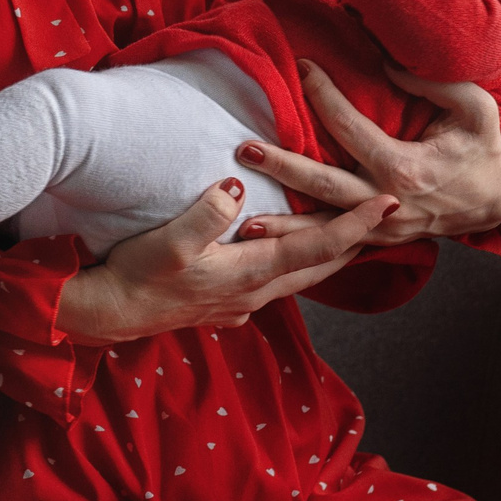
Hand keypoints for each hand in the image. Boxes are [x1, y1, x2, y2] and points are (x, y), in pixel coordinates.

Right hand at [53, 178, 395, 343]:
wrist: (111, 314)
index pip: (317, 245)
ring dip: (329, 255)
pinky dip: (296, 266)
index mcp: (251, 272)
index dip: (356, 225)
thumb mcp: (171, 240)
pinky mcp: (226, 306)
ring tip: (352, 235)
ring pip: (300, 277)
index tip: (390, 204)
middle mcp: (255, 292)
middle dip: (355, 241)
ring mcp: (241, 303)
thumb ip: (208, 213)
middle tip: (387, 217)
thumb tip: (237, 187)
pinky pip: (275, 283)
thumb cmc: (139, 274)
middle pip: (320, 265)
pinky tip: (291, 258)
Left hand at [233, 61, 500, 246]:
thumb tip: (386, 63)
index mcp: (407, 167)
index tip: (301, 67)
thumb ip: (433, 83)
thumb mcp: (476, 108)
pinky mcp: (377, 239)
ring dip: (283, 225)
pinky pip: (334, 244)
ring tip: (242, 220)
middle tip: (245, 150)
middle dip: (284, 167)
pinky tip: (271, 244)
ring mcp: (382, 227)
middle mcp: (388, 202)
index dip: (324, 95)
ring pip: (324, 228)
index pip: (351, 128)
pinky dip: (303, 247)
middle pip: (325, 185)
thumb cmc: (484, 146)